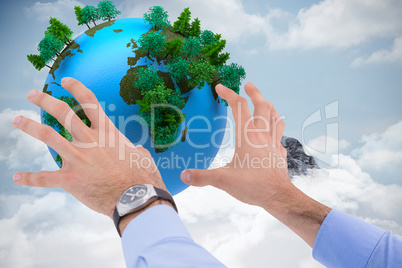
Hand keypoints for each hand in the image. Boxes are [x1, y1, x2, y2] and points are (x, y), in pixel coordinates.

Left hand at [13, 77, 167, 218]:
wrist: (135, 198)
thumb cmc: (143, 177)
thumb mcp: (142, 156)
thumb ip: (135, 149)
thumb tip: (136, 150)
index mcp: (107, 132)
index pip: (89, 102)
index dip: (76, 88)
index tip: (65, 80)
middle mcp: (89, 140)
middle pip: (63, 113)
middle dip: (45, 100)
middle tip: (31, 95)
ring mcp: (77, 159)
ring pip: (48, 136)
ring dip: (30, 126)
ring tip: (18, 120)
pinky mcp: (70, 180)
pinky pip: (45, 178)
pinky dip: (30, 178)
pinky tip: (17, 177)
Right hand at [181, 82, 290, 206]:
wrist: (278, 197)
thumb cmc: (252, 186)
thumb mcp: (222, 180)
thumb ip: (202, 177)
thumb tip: (184, 176)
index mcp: (247, 136)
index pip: (238, 107)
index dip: (229, 94)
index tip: (220, 87)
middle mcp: (262, 135)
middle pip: (262, 105)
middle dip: (254, 92)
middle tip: (248, 85)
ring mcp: (273, 143)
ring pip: (275, 118)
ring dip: (269, 108)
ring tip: (265, 103)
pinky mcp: (279, 153)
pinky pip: (279, 136)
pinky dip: (275, 129)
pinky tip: (272, 135)